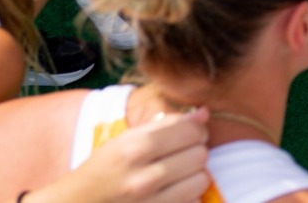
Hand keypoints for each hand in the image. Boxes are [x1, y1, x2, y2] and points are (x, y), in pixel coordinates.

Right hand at [28, 110, 210, 202]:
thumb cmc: (102, 169)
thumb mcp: (125, 140)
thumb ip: (166, 125)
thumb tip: (205, 113)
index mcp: (134, 149)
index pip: (191, 131)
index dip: (196, 130)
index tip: (189, 134)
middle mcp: (144, 177)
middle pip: (200, 155)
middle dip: (195, 152)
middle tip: (181, 154)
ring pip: (202, 180)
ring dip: (194, 176)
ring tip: (177, 174)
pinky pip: (194, 201)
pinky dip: (188, 196)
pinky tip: (172, 191)